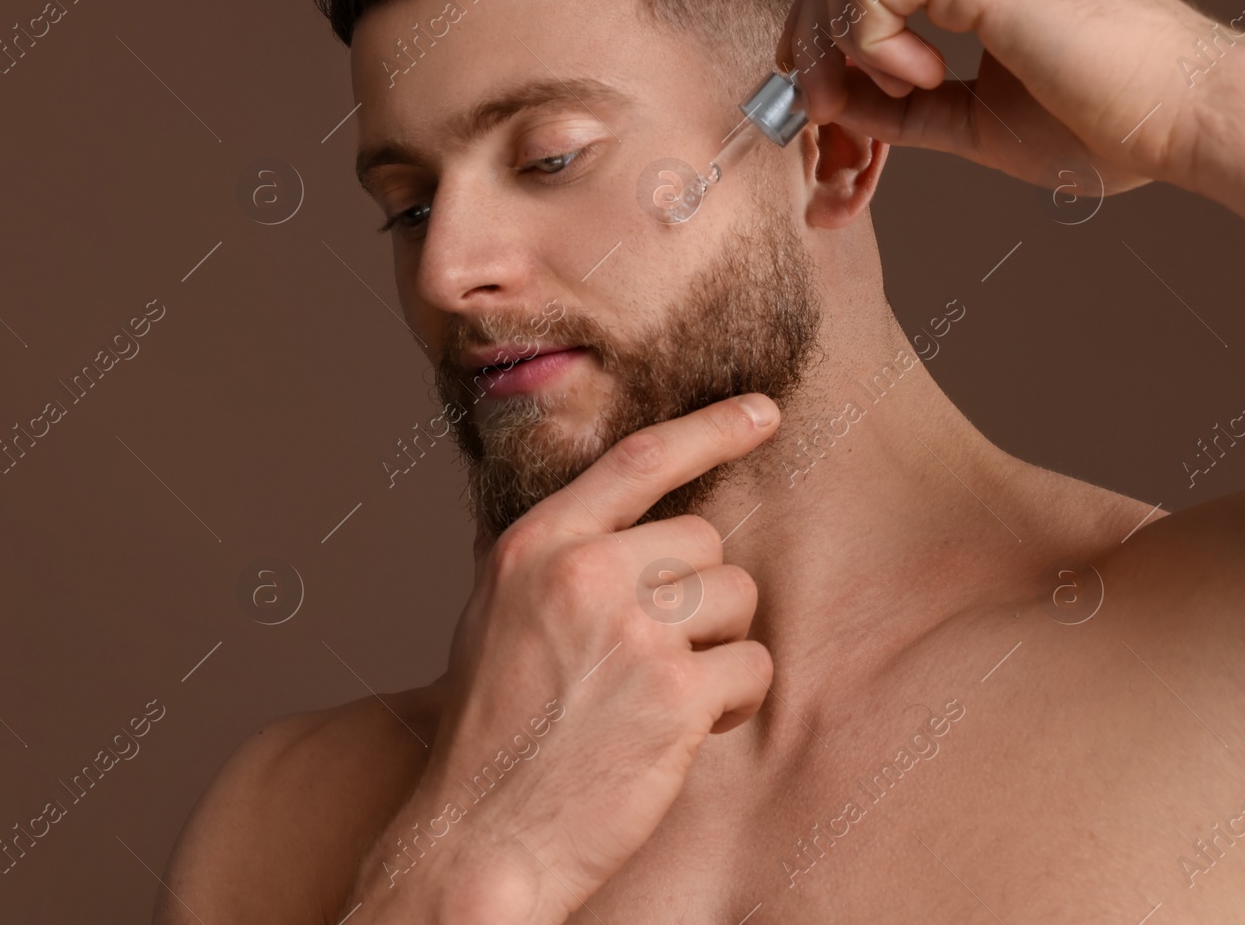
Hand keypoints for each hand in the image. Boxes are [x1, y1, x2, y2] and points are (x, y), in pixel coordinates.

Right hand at [399, 394, 778, 921]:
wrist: (482, 834)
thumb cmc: (492, 729)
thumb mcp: (498, 614)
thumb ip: (556, 558)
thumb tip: (626, 518)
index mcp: (536, 545)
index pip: (640, 459)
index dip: (711, 428)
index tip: (762, 409)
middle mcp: (583, 572)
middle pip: (704, 542)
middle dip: (699, 599)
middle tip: (658, 656)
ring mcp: (630, 629)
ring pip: (735, 600)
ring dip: (718, 651)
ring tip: (662, 698)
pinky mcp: (673, 693)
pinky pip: (751, 667)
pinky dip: (733, 702)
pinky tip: (683, 731)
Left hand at [777, 0, 1244, 198]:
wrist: (1186, 118)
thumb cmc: (1103, 120)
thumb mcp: (972, 116)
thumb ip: (897, 106)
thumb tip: (831, 103)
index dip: (827, 16)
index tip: (827, 87)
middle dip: (814, 25)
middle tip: (828, 100)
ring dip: (842, 34)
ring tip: (902, 88)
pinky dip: (872, 42)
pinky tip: (922, 76)